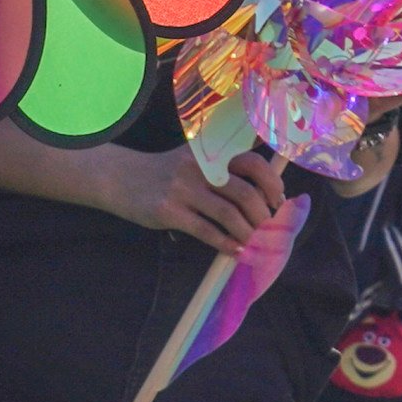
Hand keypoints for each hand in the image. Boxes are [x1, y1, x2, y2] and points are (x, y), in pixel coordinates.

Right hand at [106, 148, 289, 252]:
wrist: (123, 178)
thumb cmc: (169, 171)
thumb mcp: (197, 156)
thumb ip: (227, 163)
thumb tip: (267, 184)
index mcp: (212, 151)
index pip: (253, 163)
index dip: (271, 183)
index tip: (278, 200)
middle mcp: (200, 167)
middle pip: (245, 192)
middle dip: (262, 215)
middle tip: (267, 228)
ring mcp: (184, 189)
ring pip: (228, 214)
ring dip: (247, 232)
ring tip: (255, 243)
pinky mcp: (169, 212)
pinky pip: (205, 231)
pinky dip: (225, 243)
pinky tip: (235, 251)